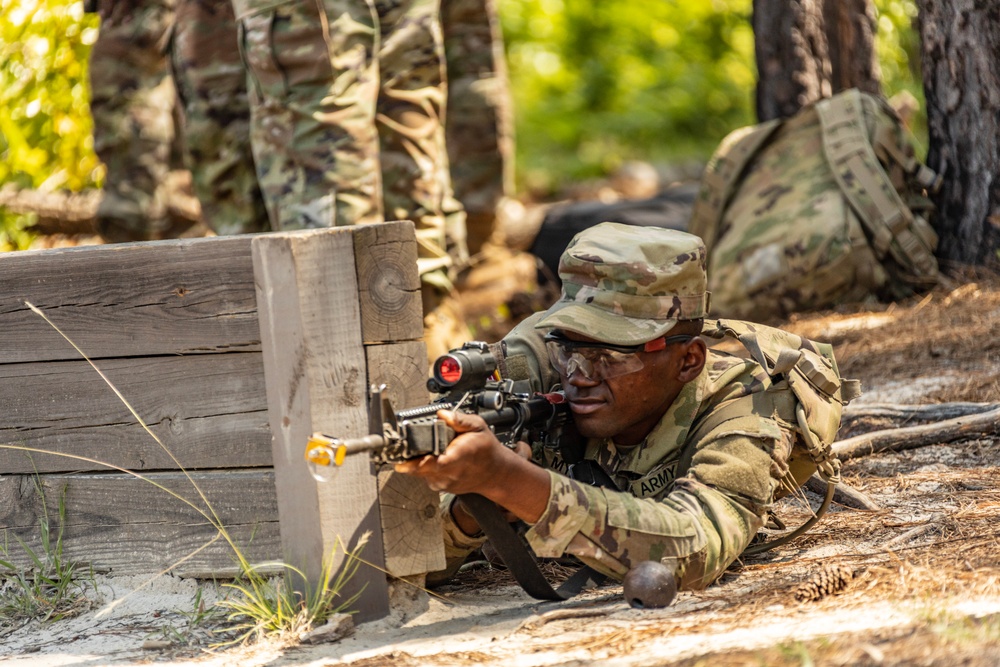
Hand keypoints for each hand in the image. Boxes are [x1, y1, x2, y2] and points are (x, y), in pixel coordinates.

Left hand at [394, 410, 550, 523]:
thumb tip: (442, 414)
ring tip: (424, 449)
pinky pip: (423, 475)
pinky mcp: (440, 486)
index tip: (403, 459)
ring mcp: (444, 482)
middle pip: (419, 468)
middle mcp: (450, 473)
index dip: (417, 461)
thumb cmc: (485, 448)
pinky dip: (423, 467)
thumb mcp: (478, 426)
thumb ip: (460, 419)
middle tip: (403, 446)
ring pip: (418, 472)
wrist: (494, 472)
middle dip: (409, 457)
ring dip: (416, 461)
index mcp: (459, 456)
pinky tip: (432, 458)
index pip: (435, 463)